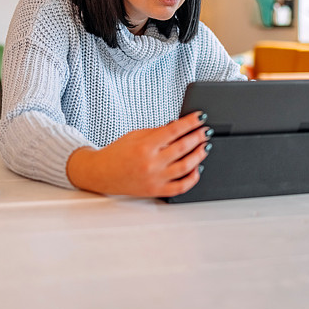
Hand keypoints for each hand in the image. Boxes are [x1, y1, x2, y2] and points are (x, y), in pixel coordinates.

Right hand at [66, 111, 211, 196]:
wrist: (101, 173)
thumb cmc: (117, 153)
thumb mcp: (135, 135)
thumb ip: (158, 131)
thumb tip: (179, 126)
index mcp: (145, 146)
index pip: (174, 130)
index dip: (190, 122)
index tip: (200, 117)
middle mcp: (151, 163)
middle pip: (183, 148)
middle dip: (198, 137)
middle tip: (206, 131)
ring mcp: (154, 179)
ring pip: (186, 167)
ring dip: (199, 155)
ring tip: (205, 146)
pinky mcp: (155, 191)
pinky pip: (180, 187)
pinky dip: (192, 178)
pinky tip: (197, 168)